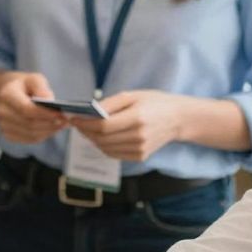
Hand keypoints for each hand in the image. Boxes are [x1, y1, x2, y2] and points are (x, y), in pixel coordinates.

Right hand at [0, 72, 67, 145]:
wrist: (9, 94)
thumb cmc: (24, 86)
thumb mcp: (34, 79)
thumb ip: (41, 88)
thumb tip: (49, 101)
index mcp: (7, 95)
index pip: (26, 109)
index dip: (45, 114)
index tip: (61, 114)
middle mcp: (2, 113)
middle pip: (29, 124)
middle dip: (50, 124)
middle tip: (66, 121)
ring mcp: (4, 126)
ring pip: (31, 134)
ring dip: (49, 131)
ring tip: (62, 125)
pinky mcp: (9, 135)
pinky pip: (30, 140)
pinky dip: (44, 136)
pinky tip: (52, 129)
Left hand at [71, 89, 186, 163]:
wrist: (178, 119)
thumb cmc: (154, 103)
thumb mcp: (133, 95)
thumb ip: (110, 103)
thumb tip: (88, 111)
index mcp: (137, 118)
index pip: (103, 126)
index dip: (85, 123)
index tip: (74, 118)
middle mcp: (139, 137)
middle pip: (102, 139)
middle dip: (85, 131)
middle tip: (77, 123)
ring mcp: (140, 149)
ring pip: (106, 148)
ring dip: (92, 140)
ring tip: (86, 129)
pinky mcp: (140, 156)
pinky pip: (114, 154)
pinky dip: (103, 146)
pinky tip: (100, 137)